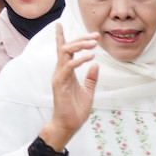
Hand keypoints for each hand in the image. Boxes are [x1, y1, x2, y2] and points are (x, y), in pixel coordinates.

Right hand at [39, 24, 98, 151]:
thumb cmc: (76, 109)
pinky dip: (79, 60)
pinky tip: (90, 57)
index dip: (70, 38)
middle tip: (96, 35)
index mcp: (67, 72)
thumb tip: (96, 64)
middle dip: (80, 39)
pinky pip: (68, 67)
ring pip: (65, 53)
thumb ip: (91, 78)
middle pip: (66, 47)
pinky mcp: (59, 83)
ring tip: (94, 43)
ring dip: (80, 45)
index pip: (65, 50)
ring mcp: (59, 76)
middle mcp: (61, 71)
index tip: (84, 31)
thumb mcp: (88, 91)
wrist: (69, 124)